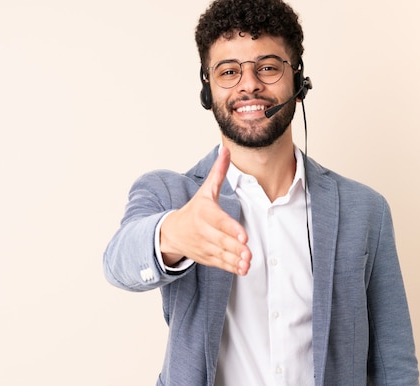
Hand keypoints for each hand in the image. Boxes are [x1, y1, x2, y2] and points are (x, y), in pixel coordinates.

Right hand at [160, 147, 251, 275]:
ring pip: (221, 254)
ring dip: (234, 259)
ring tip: (247, 262)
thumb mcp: (205, 191)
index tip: (244, 236)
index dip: (231, 229)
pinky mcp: (205, 257)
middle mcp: (202, 230)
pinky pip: (219, 263)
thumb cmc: (194, 210)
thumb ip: (218, 173)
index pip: (219, 221)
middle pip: (221, 240)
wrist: (171, 232)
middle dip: (235, 247)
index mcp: (203, 213)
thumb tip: (226, 150)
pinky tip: (242, 269)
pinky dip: (230, 267)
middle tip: (249, 252)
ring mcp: (203, 245)